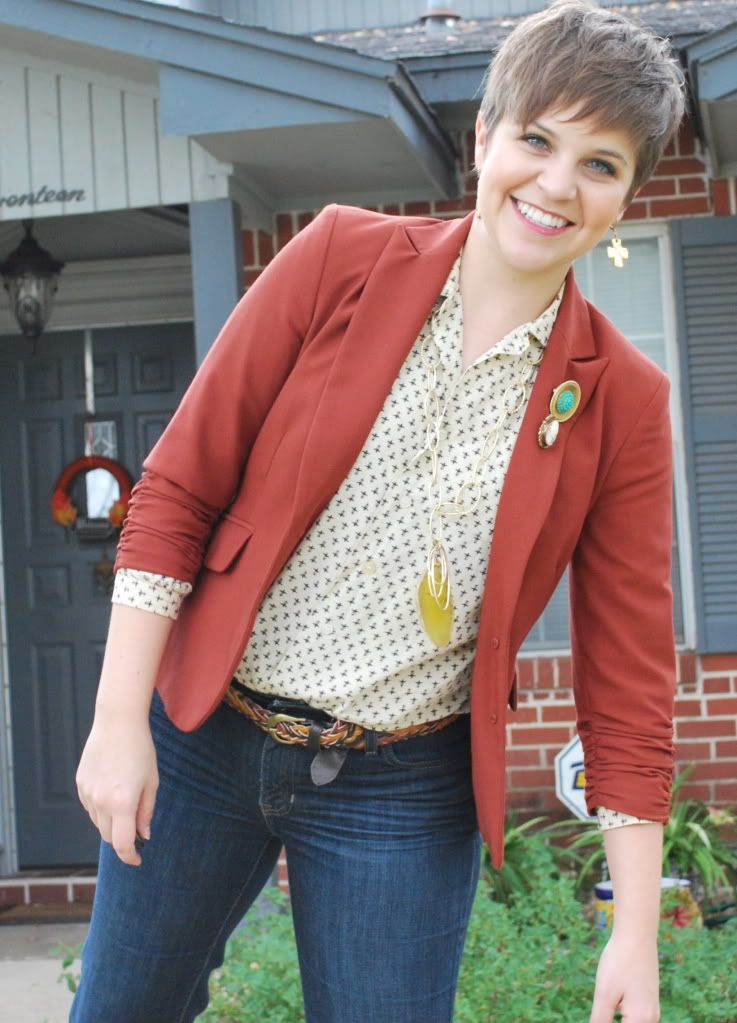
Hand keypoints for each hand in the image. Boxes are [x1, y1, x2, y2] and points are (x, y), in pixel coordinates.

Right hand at [76, 712, 158, 866]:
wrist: (117, 723)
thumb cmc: (141, 750)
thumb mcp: (152, 781)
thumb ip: (146, 811)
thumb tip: (143, 835)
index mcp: (122, 803)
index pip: (122, 844)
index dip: (130, 857)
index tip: (138, 860)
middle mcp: (101, 802)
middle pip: (109, 836)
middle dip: (122, 839)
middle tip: (137, 829)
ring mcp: (87, 793)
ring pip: (98, 822)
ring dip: (112, 822)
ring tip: (126, 800)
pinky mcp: (80, 784)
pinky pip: (90, 807)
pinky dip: (101, 808)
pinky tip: (112, 789)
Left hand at [589, 933, 659, 1021]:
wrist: (637, 934)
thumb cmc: (620, 961)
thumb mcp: (604, 993)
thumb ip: (600, 1021)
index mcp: (641, 1021)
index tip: (598, 1013)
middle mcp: (651, 1020)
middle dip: (611, 1019)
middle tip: (601, 1005)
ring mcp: (652, 1011)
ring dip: (615, 1018)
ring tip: (607, 1000)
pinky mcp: (648, 1002)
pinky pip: (634, 1018)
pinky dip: (622, 1016)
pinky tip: (612, 1002)